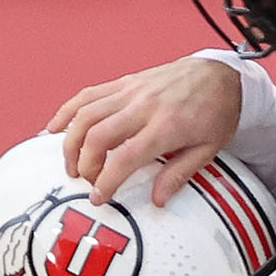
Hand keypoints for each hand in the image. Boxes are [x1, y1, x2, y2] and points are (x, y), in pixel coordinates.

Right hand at [49, 56, 247, 208]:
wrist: (221, 74)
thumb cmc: (216, 113)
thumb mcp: (208, 150)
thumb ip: (179, 174)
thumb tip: (157, 201)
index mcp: (166, 127)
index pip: (126, 157)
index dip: (106, 181)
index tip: (97, 197)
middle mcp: (144, 107)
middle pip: (98, 135)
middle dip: (84, 164)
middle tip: (86, 182)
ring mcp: (131, 91)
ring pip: (86, 114)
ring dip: (71, 141)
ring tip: (70, 164)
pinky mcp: (125, 82)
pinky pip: (88, 94)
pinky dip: (68, 112)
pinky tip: (54, 128)